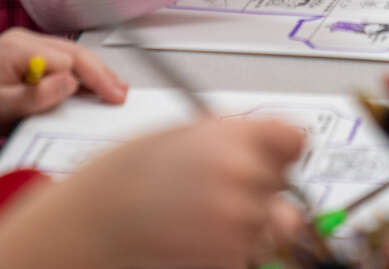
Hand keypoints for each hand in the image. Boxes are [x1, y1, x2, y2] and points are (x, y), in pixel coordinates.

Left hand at [0, 29, 127, 146]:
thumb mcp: (3, 109)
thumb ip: (35, 96)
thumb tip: (70, 82)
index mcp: (17, 48)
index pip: (63, 60)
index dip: (85, 80)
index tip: (107, 98)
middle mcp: (26, 39)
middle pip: (74, 52)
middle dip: (99, 73)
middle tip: (121, 95)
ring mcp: (32, 44)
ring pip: (74, 55)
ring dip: (96, 73)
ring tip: (118, 91)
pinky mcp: (36, 54)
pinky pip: (66, 61)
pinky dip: (84, 74)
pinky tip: (100, 85)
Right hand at [68, 117, 305, 267]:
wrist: (91, 221)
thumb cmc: (123, 176)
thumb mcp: (183, 133)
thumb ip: (232, 139)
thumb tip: (264, 147)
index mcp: (235, 137)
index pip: (297, 140)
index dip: (283, 150)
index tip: (273, 158)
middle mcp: (245, 177)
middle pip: (285, 183)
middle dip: (262, 188)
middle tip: (221, 191)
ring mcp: (240, 222)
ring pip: (274, 224)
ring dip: (252, 223)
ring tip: (205, 218)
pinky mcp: (232, 260)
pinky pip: (250, 253)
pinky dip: (232, 251)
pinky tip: (196, 239)